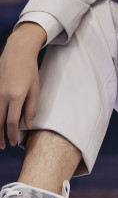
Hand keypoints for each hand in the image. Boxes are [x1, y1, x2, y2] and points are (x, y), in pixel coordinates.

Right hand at [0, 23, 45, 147]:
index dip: (11, 135)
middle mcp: (2, 95)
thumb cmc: (29, 69)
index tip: (12, 143)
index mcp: (15, 97)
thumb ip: (31, 108)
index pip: (10, 122)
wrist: (18, 52)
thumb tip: (28, 124)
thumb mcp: (35, 89)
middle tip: (2, 146)